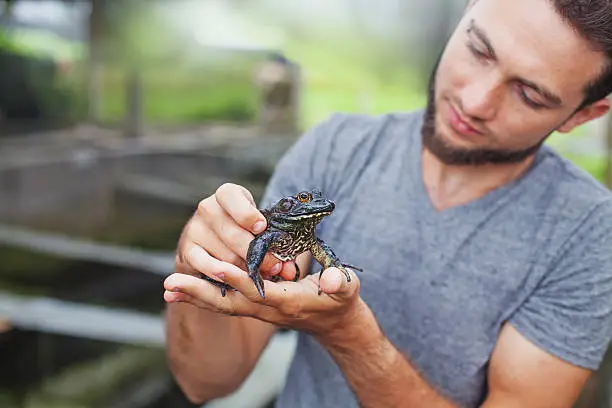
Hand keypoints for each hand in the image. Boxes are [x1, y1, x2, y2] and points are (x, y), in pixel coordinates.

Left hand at [164, 262, 363, 336]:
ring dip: (195, 295)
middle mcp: (268, 309)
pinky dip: (203, 296)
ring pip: (223, 303)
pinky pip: (225, 302)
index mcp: (288, 301)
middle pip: (230, 302)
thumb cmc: (340, 299)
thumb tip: (331, 280)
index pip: (258, 291)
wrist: (334, 322)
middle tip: (170, 285)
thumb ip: (338, 283)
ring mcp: (259, 310)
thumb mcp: (346, 288)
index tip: (215, 265)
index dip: (237, 278)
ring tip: (167, 287)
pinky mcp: (255, 306)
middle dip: (200, 293)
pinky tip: (181, 291)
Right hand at [171, 183, 296, 285]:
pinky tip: (239, 281)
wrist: (212, 244)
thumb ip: (275, 245)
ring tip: (262, 276)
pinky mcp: (187, 251)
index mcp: (227, 194)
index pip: (231, 197)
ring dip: (245, 269)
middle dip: (257, 253)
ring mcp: (194, 230)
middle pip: (233, 233)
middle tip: (275, 267)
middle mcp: (207, 208)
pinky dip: (226, 276)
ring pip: (225, 255)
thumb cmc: (244, 232)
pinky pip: (208, 267)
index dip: (247, 214)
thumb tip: (288, 269)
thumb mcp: (259, 230)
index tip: (261, 227)